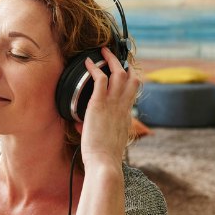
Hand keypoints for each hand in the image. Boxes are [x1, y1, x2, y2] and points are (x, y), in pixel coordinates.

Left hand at [77, 46, 139, 165]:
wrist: (105, 163)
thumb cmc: (104, 157)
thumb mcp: (106, 140)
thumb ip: (96, 128)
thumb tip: (81, 125)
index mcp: (126, 116)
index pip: (133, 91)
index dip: (130, 79)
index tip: (124, 72)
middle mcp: (123, 107)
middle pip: (131, 78)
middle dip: (123, 64)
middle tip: (114, 55)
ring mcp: (113, 104)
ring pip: (119, 74)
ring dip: (111, 60)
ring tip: (102, 51)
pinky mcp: (99, 104)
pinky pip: (100, 79)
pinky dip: (94, 68)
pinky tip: (88, 63)